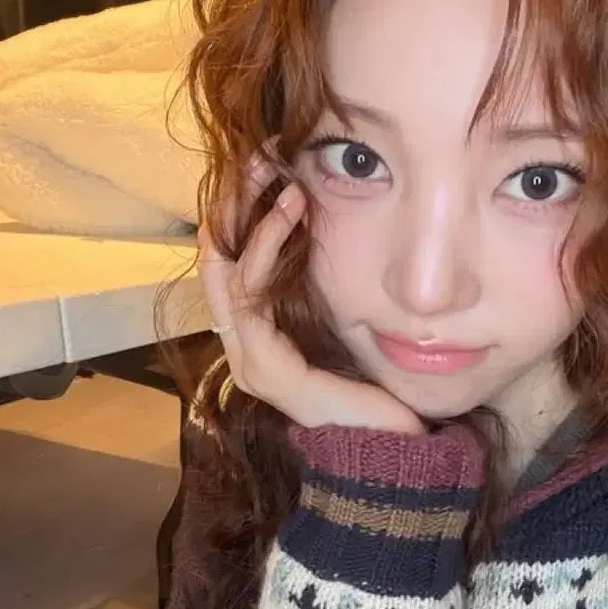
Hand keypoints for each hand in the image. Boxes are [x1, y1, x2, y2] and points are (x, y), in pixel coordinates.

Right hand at [196, 153, 423, 434]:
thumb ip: (322, 294)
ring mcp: (249, 358)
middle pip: (218, 263)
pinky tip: (289, 214)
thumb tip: (326, 234)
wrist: (389, 450)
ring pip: (227, 271)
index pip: (233, 267)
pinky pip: (251, 297)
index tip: (268, 169)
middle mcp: (244, 347)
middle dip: (233, 207)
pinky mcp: (266, 367)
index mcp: (260, 339)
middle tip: (258, 158)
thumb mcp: (346, 329)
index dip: (241, 215)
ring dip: (250, 217)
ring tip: (276, 175)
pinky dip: (264, 248)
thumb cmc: (374, 394)